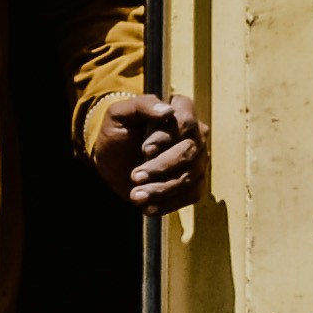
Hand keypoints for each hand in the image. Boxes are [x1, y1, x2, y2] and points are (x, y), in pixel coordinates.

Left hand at [94, 91, 206, 213]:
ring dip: (161, 189)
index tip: (145, 150)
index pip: (185, 122)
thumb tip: (167, 111)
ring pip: (188, 177)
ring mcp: (198, 160)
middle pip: (188, 152)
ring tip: (136, 196)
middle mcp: (195, 134)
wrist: (114, 160)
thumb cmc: (118, 131)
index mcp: (181, 110)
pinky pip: (190, 196)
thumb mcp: (120, 114)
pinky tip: (148, 208)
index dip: (167, 137)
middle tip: (135, 176)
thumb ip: (141, 105)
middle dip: (160, 167)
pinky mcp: (194, 183)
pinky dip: (169, 204)